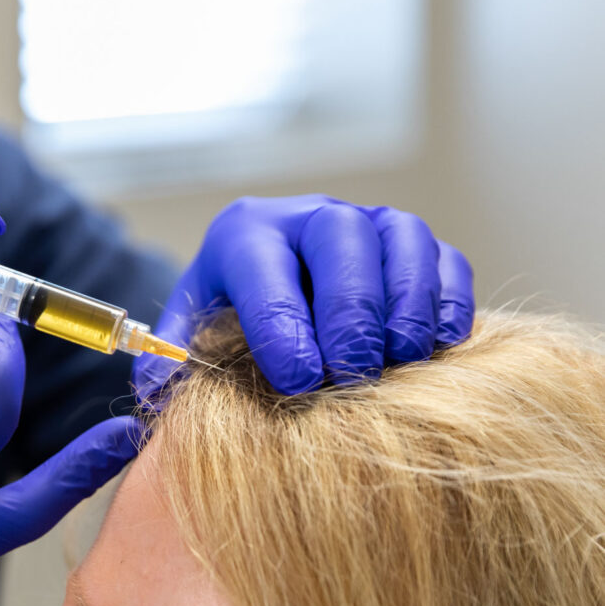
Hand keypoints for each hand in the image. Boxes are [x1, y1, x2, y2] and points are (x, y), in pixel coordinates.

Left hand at [134, 195, 473, 394]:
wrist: (273, 286)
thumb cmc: (231, 316)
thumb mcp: (191, 330)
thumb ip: (169, 358)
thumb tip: (157, 390)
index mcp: (246, 233)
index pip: (264, 266)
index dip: (282, 322)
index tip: (298, 379)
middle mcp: (310, 216)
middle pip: (342, 237)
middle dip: (350, 308)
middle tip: (352, 372)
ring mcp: (369, 223)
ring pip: (403, 237)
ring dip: (407, 301)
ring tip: (400, 360)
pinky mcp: (412, 246)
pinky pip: (445, 257)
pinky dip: (448, 298)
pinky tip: (438, 344)